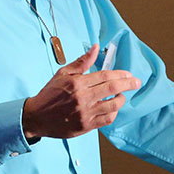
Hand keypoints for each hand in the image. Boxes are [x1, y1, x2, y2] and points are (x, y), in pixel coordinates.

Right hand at [22, 44, 141, 139]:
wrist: (37, 117)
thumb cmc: (50, 94)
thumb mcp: (63, 73)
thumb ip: (82, 61)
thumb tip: (96, 48)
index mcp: (77, 83)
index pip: (105, 75)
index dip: (120, 74)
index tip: (128, 74)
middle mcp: (82, 98)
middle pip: (113, 88)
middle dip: (128, 84)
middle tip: (136, 82)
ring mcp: (85, 113)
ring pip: (113, 106)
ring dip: (121, 99)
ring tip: (121, 95)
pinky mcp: (86, 126)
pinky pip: (107, 120)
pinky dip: (113, 113)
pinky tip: (111, 108)